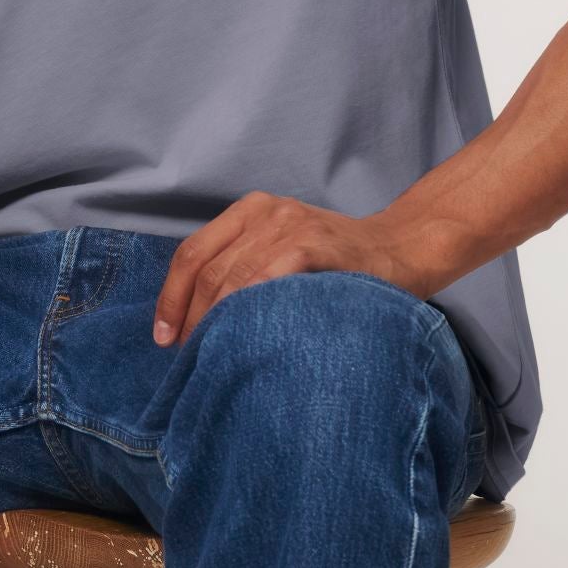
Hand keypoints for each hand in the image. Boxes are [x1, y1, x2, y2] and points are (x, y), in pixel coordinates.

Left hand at [151, 190, 430, 346]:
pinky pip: (266, 280)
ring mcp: (290, 225)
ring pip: (231, 277)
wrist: (402, 248)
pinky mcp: (313, 245)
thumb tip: (197, 320)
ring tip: (209, 356)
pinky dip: (247, 311)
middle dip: (189, 317)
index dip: (171, 297)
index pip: (193, 252)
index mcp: (250, 210)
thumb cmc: (339, 263)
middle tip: (186, 357)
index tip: (164, 336)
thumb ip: (247, 268)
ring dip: (214, 322)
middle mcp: (265, 211)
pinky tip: (243, 339)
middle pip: (206, 268)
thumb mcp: (284, 251)